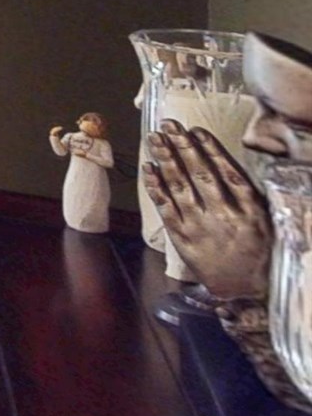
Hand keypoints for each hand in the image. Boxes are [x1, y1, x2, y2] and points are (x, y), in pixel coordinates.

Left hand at [145, 122, 273, 300]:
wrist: (246, 291)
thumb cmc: (259, 252)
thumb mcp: (268, 222)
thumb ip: (252, 196)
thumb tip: (233, 165)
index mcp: (250, 210)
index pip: (228, 172)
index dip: (211, 149)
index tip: (197, 130)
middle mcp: (225, 215)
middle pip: (201, 174)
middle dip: (183, 146)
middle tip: (169, 124)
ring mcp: (201, 226)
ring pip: (180, 186)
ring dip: (166, 159)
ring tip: (155, 138)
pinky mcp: (183, 237)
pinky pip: (166, 208)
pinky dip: (156, 187)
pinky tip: (148, 168)